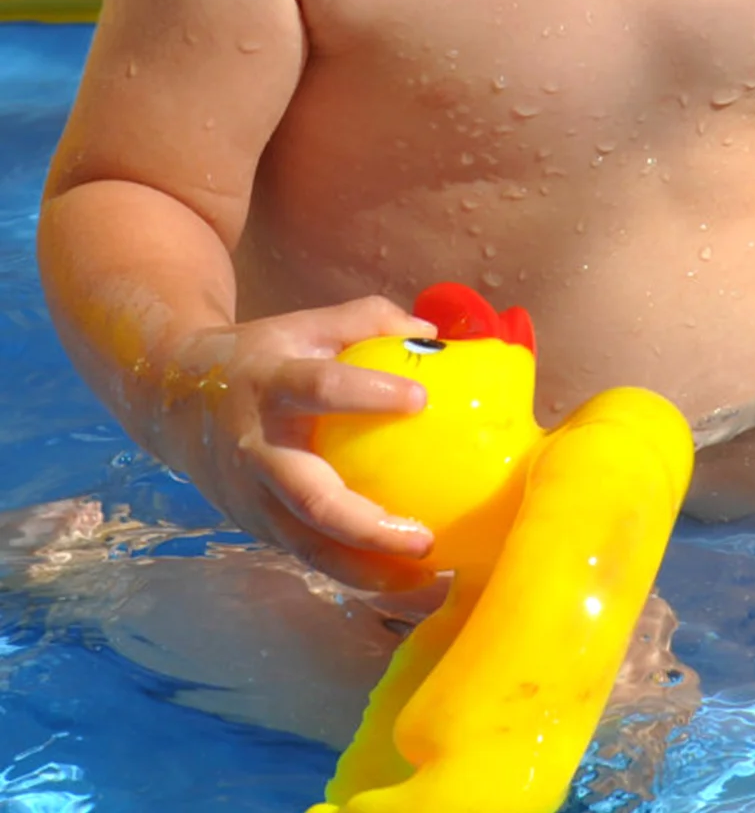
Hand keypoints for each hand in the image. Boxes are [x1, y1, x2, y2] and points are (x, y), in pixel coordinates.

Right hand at [163, 295, 441, 593]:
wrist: (172, 400)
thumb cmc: (261, 358)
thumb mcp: (306, 325)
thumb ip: (369, 321)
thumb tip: (433, 331)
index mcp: (270, 387)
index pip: (319, 388)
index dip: (367, 393)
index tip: (420, 398)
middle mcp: (257, 450)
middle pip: (310, 497)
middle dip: (368, 525)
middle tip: (425, 537)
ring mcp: (253, 498)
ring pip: (309, 547)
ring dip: (368, 571)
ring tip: (428, 580)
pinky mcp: (258, 528)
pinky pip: (310, 556)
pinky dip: (356, 575)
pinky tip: (407, 581)